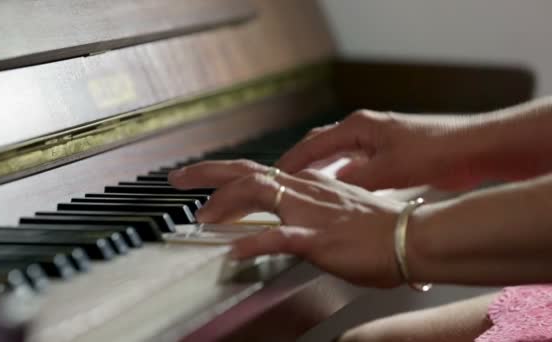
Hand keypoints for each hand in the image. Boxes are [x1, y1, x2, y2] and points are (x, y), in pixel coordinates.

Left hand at [169, 160, 405, 286]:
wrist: (412, 237)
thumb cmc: (382, 229)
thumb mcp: (340, 212)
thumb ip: (313, 213)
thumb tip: (292, 222)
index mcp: (309, 185)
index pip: (259, 173)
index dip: (226, 176)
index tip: (204, 183)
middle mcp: (304, 191)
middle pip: (247, 172)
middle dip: (208, 173)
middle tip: (178, 178)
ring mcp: (309, 213)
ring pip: (257, 194)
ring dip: (223, 204)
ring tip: (202, 217)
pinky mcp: (318, 238)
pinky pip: (279, 237)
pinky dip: (253, 242)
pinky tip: (234, 251)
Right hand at [277, 110, 485, 190]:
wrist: (471, 148)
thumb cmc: (432, 152)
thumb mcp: (389, 170)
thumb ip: (355, 180)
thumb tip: (325, 191)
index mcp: (358, 127)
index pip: (314, 143)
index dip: (291, 161)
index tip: (273, 177)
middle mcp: (363, 130)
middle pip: (321, 145)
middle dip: (300, 163)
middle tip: (281, 183)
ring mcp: (375, 141)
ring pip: (337, 155)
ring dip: (320, 170)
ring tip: (301, 188)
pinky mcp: (387, 153)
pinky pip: (354, 164)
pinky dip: (341, 175)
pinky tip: (336, 190)